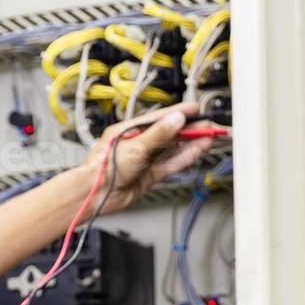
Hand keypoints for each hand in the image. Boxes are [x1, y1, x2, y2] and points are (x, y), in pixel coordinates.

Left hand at [80, 101, 218, 214]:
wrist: (96, 194)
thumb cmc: (103, 168)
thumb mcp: (134, 146)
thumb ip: (158, 134)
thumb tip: (176, 119)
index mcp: (130, 130)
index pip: (160, 118)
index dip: (179, 113)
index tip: (195, 109)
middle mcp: (139, 143)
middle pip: (170, 133)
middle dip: (190, 129)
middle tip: (209, 126)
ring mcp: (145, 160)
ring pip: (172, 149)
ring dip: (190, 144)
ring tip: (208, 137)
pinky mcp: (149, 175)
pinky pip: (170, 164)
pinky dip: (184, 158)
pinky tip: (196, 151)